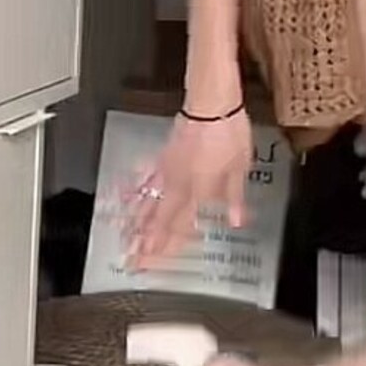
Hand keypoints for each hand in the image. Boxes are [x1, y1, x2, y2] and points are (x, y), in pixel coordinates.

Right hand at [124, 108, 253, 267]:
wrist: (210, 103)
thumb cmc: (228, 132)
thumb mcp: (240, 167)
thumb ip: (234, 197)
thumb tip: (235, 221)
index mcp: (200, 191)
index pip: (183, 225)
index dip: (170, 246)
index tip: (157, 262)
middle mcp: (180, 184)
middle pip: (160, 219)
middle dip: (146, 243)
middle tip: (133, 261)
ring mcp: (168, 170)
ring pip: (150, 202)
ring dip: (137, 223)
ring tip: (125, 240)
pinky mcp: (163, 156)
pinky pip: (148, 178)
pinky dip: (136, 191)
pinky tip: (127, 198)